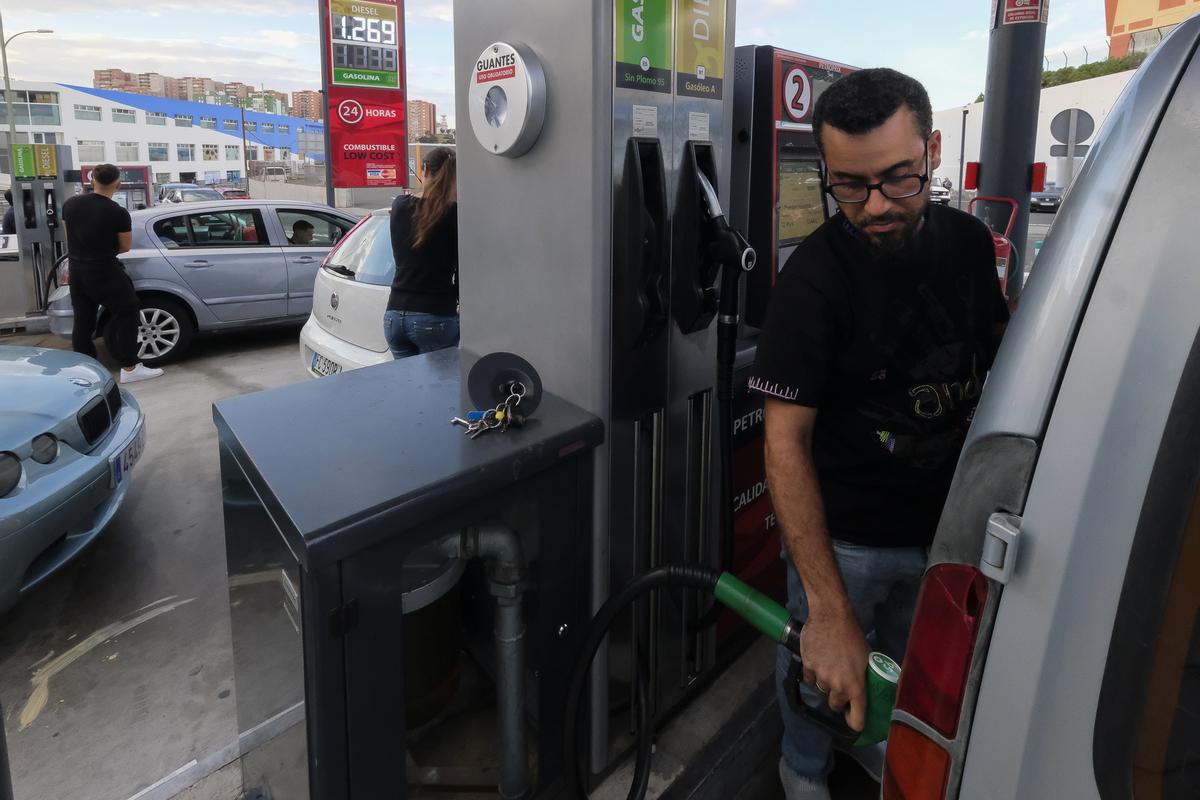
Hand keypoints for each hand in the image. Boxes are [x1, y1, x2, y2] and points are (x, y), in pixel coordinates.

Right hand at [799, 608, 869, 731]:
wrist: (831, 616)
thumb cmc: (853, 636)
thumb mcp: (867, 659)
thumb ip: (864, 678)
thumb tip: (865, 689)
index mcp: (856, 686)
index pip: (856, 720)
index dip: (855, 722)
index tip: (853, 717)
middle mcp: (838, 686)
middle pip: (835, 705)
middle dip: (838, 698)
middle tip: (841, 684)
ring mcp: (821, 677)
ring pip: (822, 690)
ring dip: (825, 683)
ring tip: (829, 666)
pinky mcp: (807, 666)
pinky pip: (809, 678)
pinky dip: (813, 673)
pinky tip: (818, 660)